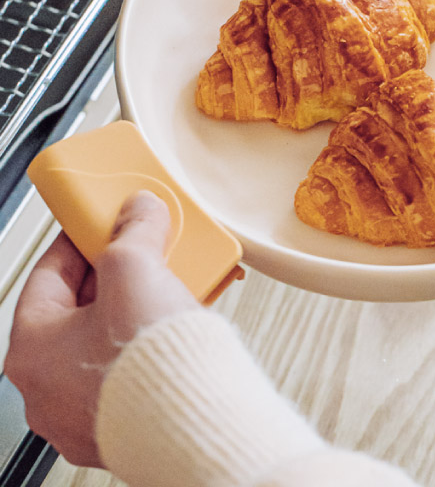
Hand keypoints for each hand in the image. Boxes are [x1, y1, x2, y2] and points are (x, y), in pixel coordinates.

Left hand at [3, 191, 197, 467]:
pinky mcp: (124, 426)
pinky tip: (179, 328)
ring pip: (107, 344)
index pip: (47, 276)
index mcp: (32, 352)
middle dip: (116, 276)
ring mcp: (86, 414)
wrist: (198, 421)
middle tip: (142, 254)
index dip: (78, 240)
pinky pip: (132, 372)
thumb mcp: (136, 267)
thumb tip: (138, 211)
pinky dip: (153, 346)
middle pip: (81, 310)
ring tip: (168, 289)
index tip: (100, 224)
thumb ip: (134, 231)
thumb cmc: (151, 363)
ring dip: (137, 311)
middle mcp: (49, 391)